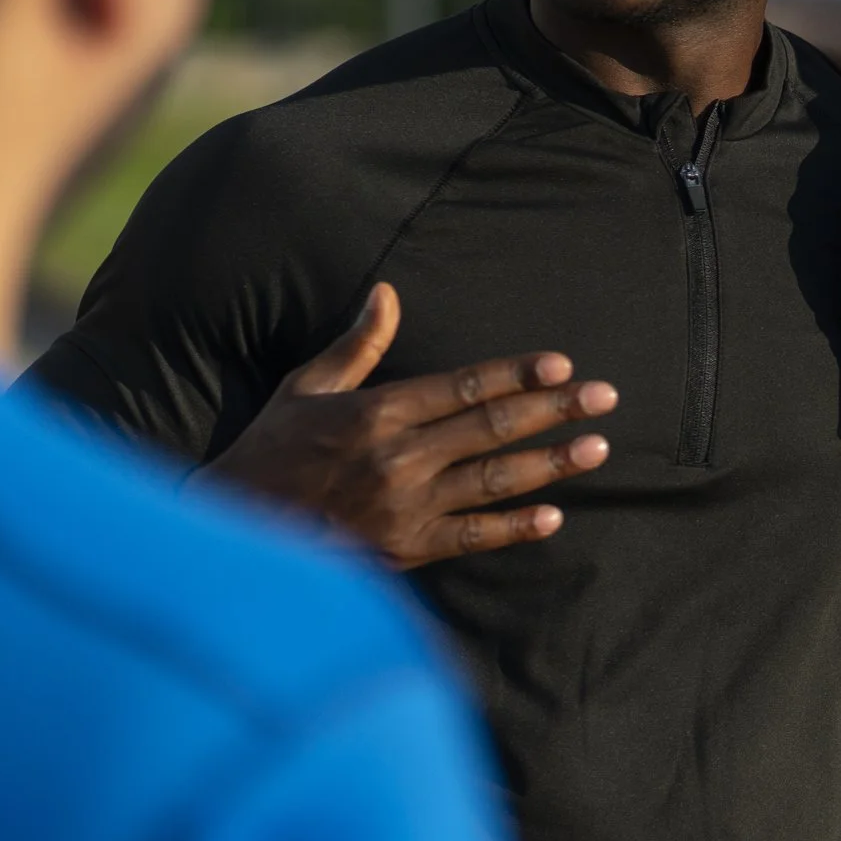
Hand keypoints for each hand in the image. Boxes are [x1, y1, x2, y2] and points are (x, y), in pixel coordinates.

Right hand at [200, 281, 615, 569]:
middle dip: (554, 410)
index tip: (561, 364)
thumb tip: (388, 292)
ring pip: (493, 481)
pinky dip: (514, 528)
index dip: (516, 374)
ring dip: (551, 465)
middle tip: (606, 398)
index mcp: (377, 412)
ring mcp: (404, 506)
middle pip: (491, 428)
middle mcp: (397, 457)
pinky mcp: (404, 549)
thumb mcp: (306, 386)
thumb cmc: (271, 449)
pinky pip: (471, 537)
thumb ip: (357, 344)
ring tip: (598, 448)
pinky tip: (554, 516)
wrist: (234, 526)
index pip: (463, 386)